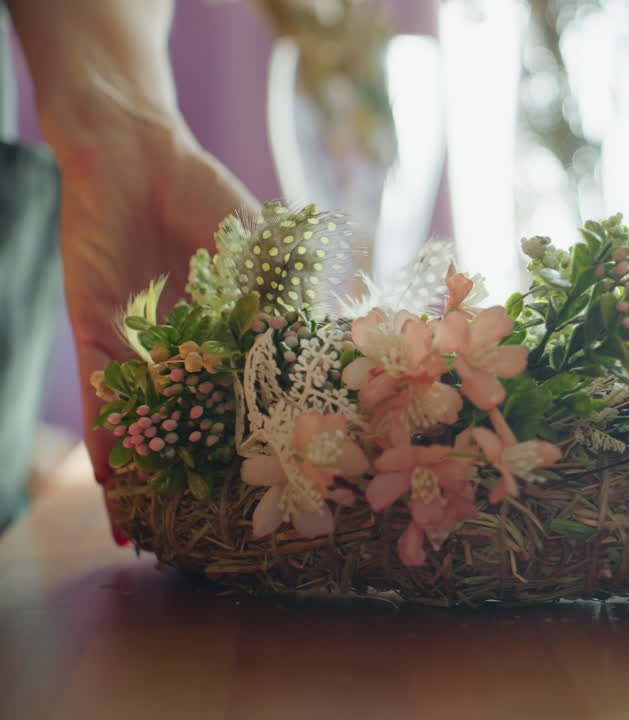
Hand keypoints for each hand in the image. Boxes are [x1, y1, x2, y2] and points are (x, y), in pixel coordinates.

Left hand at [59, 120, 255, 537]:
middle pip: (185, 417)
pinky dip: (107, 432)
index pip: (236, 394)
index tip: (280, 479)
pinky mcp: (94, 324)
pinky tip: (113, 478)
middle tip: (217, 519)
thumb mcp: (262, 259)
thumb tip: (332, 354)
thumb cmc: (202, 193)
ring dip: (145, 468)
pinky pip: (101, 388)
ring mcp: (131, 340)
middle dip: (196, 467)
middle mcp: (171, 347)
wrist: (137, 147)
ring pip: (139, 416)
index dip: (253, 435)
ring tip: (152, 524)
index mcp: (215, 332)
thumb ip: (287, 305)